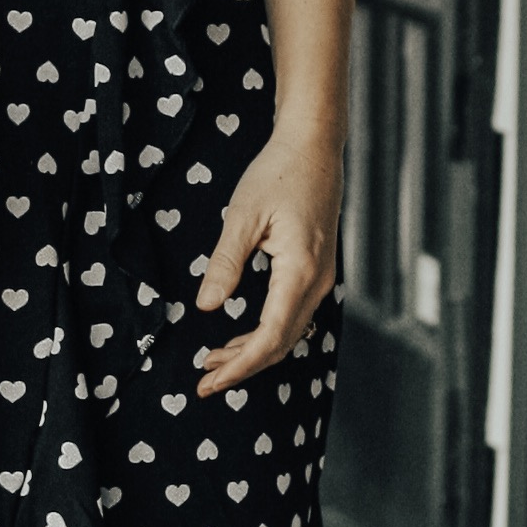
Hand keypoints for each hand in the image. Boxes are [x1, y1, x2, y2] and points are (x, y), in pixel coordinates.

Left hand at [192, 124, 342, 393]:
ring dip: (252, 351)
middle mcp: (318, 282)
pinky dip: (265, 333)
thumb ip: (225, 263)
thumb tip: (206, 307)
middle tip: (204, 380)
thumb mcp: (243, 216)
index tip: (210, 381)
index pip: (270, 336)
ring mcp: (322, 278)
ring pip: (288, 332)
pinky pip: (292, 315)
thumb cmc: (278, 173)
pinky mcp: (317, 271)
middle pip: (281, 343)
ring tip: (214, 360)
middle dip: (243, 365)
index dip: (240, 365)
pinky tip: (240, 338)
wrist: (313, 146)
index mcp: (301, 271)